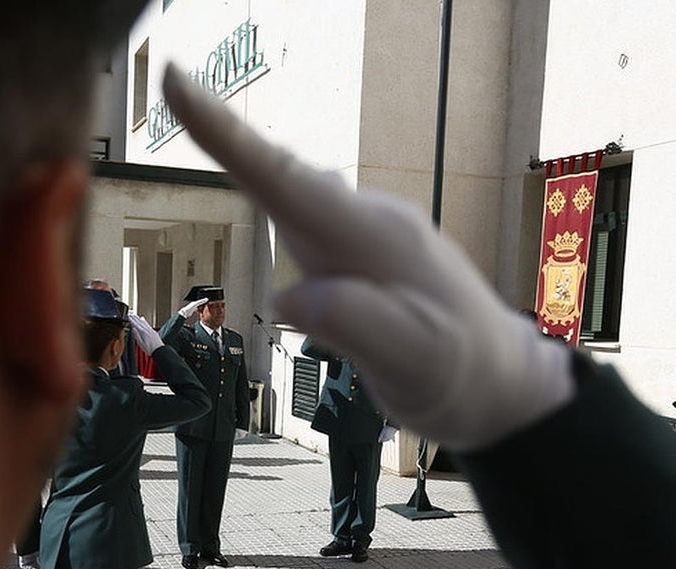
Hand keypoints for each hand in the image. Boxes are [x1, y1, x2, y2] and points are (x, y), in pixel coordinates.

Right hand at [127, 314, 163, 354]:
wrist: (159, 350)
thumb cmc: (150, 349)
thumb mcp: (140, 343)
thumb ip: (136, 335)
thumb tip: (133, 329)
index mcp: (143, 333)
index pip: (136, 325)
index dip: (132, 320)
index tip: (129, 317)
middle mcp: (147, 330)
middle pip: (140, 322)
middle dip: (135, 318)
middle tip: (131, 314)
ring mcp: (151, 330)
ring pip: (144, 322)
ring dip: (139, 318)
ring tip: (136, 316)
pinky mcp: (153, 331)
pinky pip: (147, 324)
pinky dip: (144, 321)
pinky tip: (143, 320)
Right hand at [163, 65, 573, 450]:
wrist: (503, 379)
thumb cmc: (458, 373)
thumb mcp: (413, 362)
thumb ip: (356, 326)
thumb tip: (290, 294)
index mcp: (371, 239)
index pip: (285, 180)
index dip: (226, 134)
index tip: (178, 83)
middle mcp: (368, 221)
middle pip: (283, 172)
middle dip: (226, 133)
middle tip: (172, 85)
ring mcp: (369, 232)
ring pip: (296, 193)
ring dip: (248, 161)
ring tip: (197, 118)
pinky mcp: (367, 251)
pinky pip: (310, 216)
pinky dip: (276, 199)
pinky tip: (265, 197)